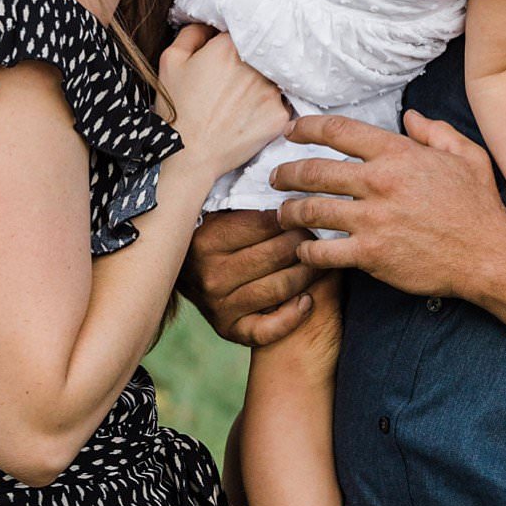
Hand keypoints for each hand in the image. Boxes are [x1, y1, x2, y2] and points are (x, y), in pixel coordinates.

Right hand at [159, 24, 289, 185]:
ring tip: (240, 98)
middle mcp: (256, 65)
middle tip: (232, 79)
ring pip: (272, 76)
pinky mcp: (280, 116)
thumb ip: (191, 33)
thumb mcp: (170, 61)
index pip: (242, 29)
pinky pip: (279, 102)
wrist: (190, 156)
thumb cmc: (178, 109)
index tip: (224, 54)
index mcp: (230, 46)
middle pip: (260, 52)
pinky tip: (249, 114)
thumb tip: (209, 25)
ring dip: (261, 82)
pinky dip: (267, 105)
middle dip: (249, 60)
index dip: (232, 41)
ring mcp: (272, 91)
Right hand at [180, 207, 313, 345]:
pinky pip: (269, 329)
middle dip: (306, 241)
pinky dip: (294, 316)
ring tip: (320, 259)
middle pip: (276, 254)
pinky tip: (307, 300)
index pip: (265, 223)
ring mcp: (218, 305)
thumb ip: (243, 197)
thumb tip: (284, 175)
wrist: (186, 276)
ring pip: (280, 287)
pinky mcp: (228, 330)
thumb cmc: (213, 234)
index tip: (307, 208)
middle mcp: (209, 275)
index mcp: (205, 241)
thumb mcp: (216, 210)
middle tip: (320, 233)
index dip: (292, 215)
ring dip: (309, 273)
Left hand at [270, 108, 505, 297]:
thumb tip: (410, 118)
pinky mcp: (370, 255)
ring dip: (288, 212)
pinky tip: (303, 251)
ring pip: (310, 211)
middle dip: (285, 173)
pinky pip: (323, 252)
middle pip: (313, 172)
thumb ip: (435, 132)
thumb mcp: (465, 155)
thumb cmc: (479, 206)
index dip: (306, 128)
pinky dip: (306, 252)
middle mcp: (379, 183)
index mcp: (397, 154)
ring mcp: (372, 220)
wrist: (489, 254)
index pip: (337, 132)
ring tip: (281, 214)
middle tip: (274, 177)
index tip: (291, 132)